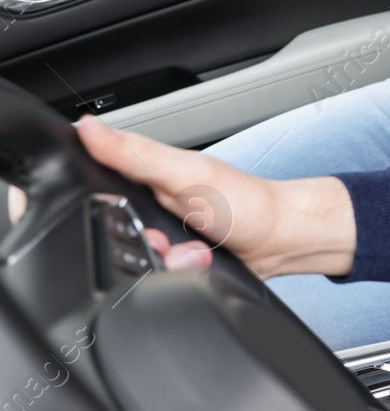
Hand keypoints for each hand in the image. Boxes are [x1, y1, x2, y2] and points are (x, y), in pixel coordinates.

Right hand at [75, 114, 356, 278]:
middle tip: (171, 239)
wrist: (279, 240)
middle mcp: (144, 209)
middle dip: (142, 246)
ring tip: (193, 253)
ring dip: (163, 264)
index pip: (92, 190)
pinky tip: (195, 266)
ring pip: (128, 266)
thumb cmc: (243, 201)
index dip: (99, 211)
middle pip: (109, 239)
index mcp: (142, 177)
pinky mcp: (168, 268)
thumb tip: (88, 128)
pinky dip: (171, 279)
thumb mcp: (186, 172)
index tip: (135, 217)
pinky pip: (151, 283)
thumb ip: (136, 154)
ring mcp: (157, 241)